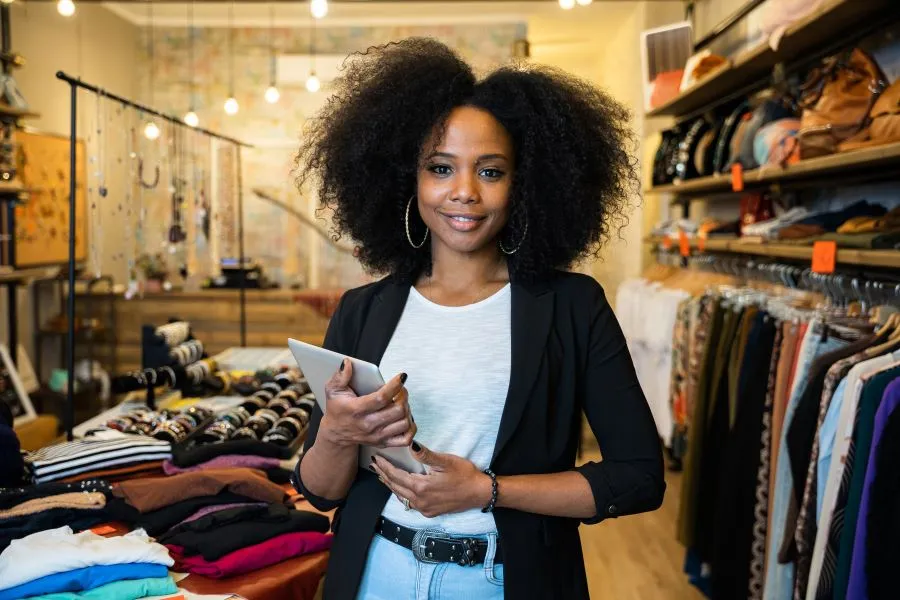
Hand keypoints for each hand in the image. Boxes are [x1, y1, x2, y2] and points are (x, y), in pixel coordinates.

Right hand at [319, 358, 415, 448]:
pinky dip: (410, 428)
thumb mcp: (333, 390)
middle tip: (400, 389)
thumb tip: (347, 364)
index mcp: (357, 410)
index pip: (381, 398)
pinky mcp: (383, 442)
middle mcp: (369, 424)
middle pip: (397, 410)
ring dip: (407, 410)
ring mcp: (377, 435)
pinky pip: (405, 439)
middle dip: (403, 396)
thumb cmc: (337, 410)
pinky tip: (404, 418)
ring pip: (404, 423)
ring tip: (400, 402)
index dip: (395, 386)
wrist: (336, 433)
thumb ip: (340, 376)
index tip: (401, 377)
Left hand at [372, 443, 491, 517]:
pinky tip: (400, 489)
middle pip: (395, 487)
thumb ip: (426, 454)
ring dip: (391, 485)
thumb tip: (410, 445)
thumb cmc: (465, 475)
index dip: (385, 466)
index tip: (376, 458)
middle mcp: (420, 501)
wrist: (479, 493)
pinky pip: (410, 503)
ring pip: (401, 496)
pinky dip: (401, 494)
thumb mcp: (446, 461)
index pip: (396, 475)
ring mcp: (425, 508)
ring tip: (382, 476)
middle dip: (384, 475)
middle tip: (375, 466)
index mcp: (421, 487)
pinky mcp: (430, 512)